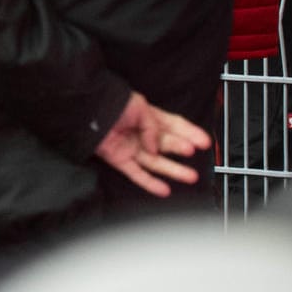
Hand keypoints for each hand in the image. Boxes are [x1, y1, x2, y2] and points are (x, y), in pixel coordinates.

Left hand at [94, 91, 210, 197]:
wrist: (87, 109)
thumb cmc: (111, 102)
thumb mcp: (139, 106)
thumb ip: (152, 127)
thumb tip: (156, 148)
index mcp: (149, 117)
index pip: (174, 126)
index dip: (190, 133)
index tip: (204, 141)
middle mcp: (142, 134)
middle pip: (167, 144)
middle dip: (181, 148)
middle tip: (192, 152)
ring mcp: (132, 148)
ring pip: (156, 163)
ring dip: (174, 170)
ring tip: (191, 176)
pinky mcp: (120, 159)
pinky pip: (137, 174)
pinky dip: (150, 183)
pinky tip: (164, 190)